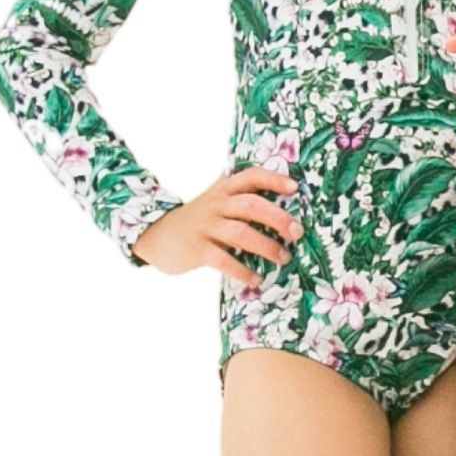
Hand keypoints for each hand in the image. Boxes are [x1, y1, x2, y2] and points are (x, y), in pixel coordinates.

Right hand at [131, 167, 303, 281]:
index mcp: (224, 189)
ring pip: (241, 233)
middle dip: (277, 218)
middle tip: (297, 232)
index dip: (273, 180)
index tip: (294, 188)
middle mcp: (216, 204)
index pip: (251, 176)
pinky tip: (256, 279)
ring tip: (284, 258)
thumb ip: (241, 197)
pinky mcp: (197, 249)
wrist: (158, 234)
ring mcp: (206, 226)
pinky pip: (223, 260)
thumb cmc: (199, 218)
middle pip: (251, 205)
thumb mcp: (217, 200)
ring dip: (266, 246)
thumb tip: (283, 204)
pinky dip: (242, 270)